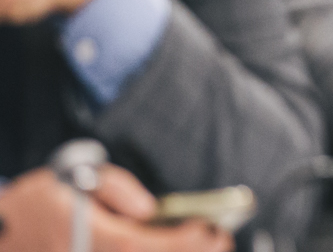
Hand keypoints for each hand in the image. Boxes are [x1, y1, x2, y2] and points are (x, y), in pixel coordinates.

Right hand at [0, 167, 229, 251]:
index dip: (186, 242)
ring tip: (204, 245)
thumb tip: (150, 210)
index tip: (214, 229)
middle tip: (220, 240)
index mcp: (91, 238)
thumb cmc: (38, 201)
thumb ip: (116, 189)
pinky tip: (174, 248)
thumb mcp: (74, 176)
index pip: (146, 247)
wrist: (1, 234)